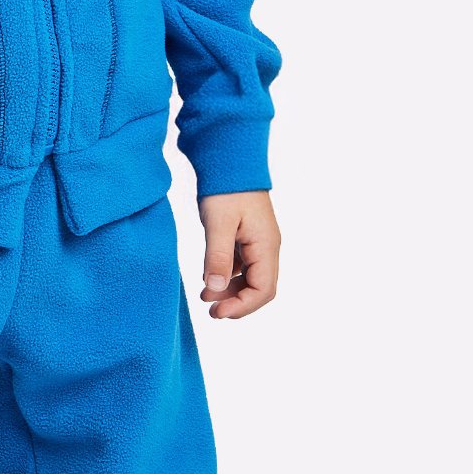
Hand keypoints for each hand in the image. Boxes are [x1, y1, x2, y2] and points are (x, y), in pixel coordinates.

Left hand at [196, 190, 279, 320]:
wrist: (231, 161)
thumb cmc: (226, 189)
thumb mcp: (218, 224)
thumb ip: (217, 258)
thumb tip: (214, 290)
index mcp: (266, 246)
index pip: (263, 290)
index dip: (242, 307)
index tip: (217, 312)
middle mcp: (267, 247)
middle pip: (260, 288)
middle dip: (237, 303)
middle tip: (210, 311)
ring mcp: (259, 243)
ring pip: (251, 279)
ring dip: (231, 291)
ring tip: (205, 297)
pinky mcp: (247, 238)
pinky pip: (243, 266)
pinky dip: (228, 277)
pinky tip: (209, 278)